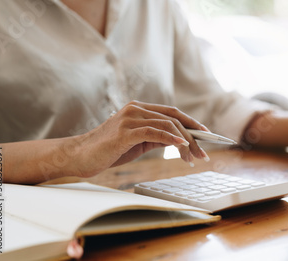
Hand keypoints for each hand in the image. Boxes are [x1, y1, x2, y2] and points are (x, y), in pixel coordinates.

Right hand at [74, 101, 209, 176]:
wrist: (80, 156)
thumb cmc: (108, 150)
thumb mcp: (137, 142)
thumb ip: (155, 137)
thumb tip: (178, 140)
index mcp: (139, 109)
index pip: (171, 113)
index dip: (191, 123)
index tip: (207, 135)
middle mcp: (136, 109)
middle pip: (173, 119)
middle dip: (193, 136)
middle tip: (203, 154)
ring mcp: (130, 118)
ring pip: (167, 126)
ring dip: (185, 142)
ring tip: (192, 158)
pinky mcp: (125, 131)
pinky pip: (154, 132)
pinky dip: (170, 139)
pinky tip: (181, 146)